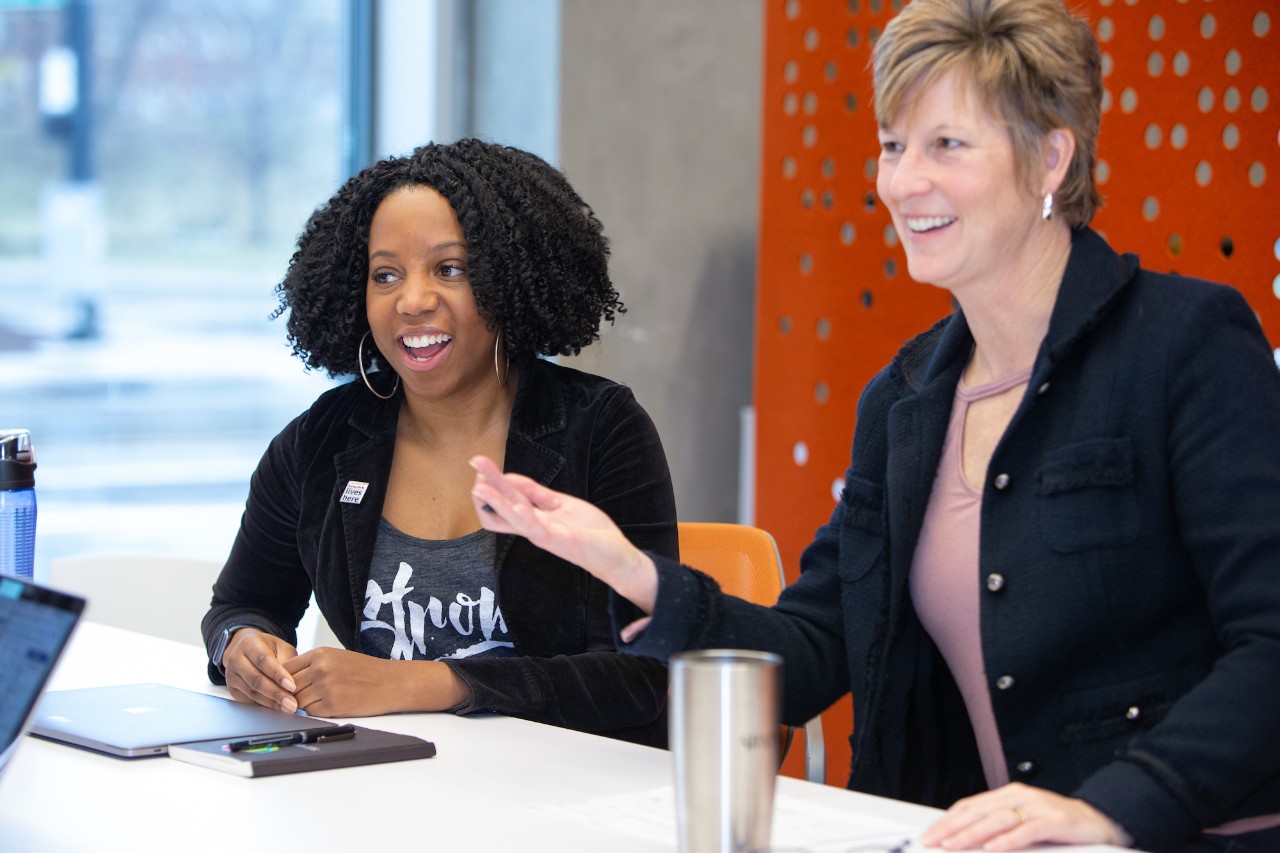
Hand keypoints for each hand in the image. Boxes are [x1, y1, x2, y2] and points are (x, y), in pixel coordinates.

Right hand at [223, 628, 299, 713]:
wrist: (248, 650)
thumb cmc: (269, 649)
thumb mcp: (281, 647)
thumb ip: (287, 661)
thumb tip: (295, 682)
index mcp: (249, 644)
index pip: (263, 660)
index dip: (278, 674)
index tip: (292, 686)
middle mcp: (236, 659)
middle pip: (256, 679)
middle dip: (276, 693)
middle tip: (292, 703)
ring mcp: (232, 676)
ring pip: (251, 692)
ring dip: (271, 702)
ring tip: (287, 708)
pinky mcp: (232, 689)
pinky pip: (248, 701)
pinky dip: (263, 706)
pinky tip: (276, 709)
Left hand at [282, 648, 470, 716]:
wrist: (390, 683)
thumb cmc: (366, 671)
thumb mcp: (337, 658)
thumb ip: (313, 665)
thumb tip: (288, 681)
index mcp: (320, 653)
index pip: (286, 668)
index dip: (283, 681)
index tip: (285, 688)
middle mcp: (320, 668)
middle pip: (288, 686)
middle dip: (289, 696)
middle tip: (291, 702)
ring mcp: (325, 687)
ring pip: (296, 701)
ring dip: (300, 706)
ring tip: (313, 704)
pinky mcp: (331, 705)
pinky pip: (309, 713)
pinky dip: (313, 713)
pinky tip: (325, 708)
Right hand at [469, 455, 659, 611]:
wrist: (615, 554)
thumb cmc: (589, 532)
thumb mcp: (560, 505)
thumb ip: (537, 494)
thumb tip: (511, 477)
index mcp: (535, 518)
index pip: (505, 499)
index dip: (492, 482)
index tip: (481, 465)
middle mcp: (534, 528)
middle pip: (502, 505)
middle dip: (488, 484)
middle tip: (474, 463)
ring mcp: (544, 535)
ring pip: (512, 518)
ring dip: (496, 502)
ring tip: (480, 487)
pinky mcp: (559, 541)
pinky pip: (536, 530)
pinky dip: (525, 518)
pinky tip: (515, 506)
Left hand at [920, 782, 1131, 850]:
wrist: (1099, 821)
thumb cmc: (1057, 825)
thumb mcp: (1023, 821)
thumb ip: (998, 827)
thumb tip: (965, 839)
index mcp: (1008, 795)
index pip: (970, 806)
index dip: (948, 820)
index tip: (930, 834)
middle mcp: (1020, 797)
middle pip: (979, 812)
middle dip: (953, 828)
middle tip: (934, 841)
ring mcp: (1038, 807)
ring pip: (998, 820)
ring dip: (973, 834)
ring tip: (953, 846)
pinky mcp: (1055, 821)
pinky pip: (1027, 831)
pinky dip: (1007, 841)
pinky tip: (992, 849)